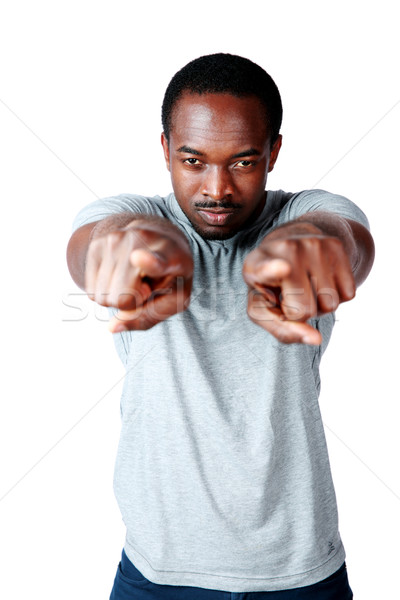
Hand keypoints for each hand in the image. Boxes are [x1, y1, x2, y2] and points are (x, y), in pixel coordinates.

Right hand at [85, 220, 192, 331]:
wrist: (161, 238)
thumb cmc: (171, 275)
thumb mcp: (175, 300)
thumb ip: (149, 317)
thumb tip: (112, 327)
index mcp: (170, 255)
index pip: (157, 261)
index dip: (149, 262)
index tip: (138, 257)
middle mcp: (141, 241)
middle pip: (121, 298)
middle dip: (131, 303)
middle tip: (146, 287)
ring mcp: (115, 239)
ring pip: (102, 297)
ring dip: (117, 296)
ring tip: (135, 278)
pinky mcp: (96, 244)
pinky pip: (91, 291)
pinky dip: (105, 290)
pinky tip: (121, 274)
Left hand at [242, 230, 355, 344]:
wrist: (289, 244)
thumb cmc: (271, 286)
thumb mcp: (264, 310)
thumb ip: (283, 331)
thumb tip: (316, 339)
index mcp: (255, 266)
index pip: (264, 269)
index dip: (273, 270)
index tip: (284, 268)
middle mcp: (284, 249)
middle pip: (305, 310)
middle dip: (301, 313)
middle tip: (291, 296)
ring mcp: (312, 244)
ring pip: (330, 304)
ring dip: (320, 305)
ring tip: (306, 286)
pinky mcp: (336, 245)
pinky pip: (348, 294)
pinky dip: (336, 296)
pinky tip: (321, 280)